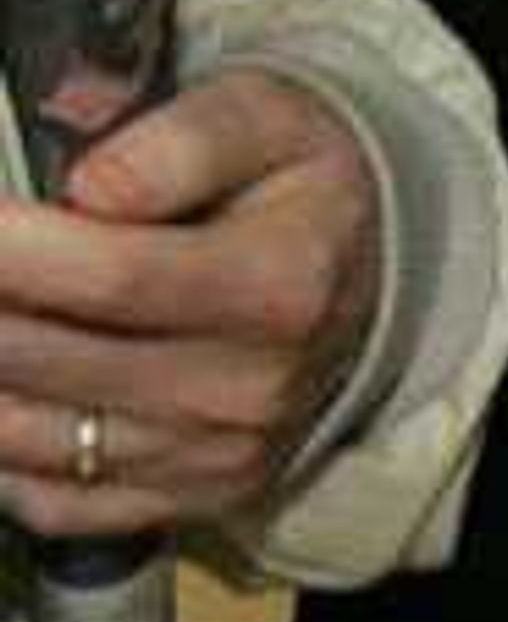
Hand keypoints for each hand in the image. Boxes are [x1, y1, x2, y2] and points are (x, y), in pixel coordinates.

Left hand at [0, 65, 382, 535]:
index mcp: (278, 285)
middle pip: (51, 358)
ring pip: (31, 435)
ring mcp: (214, 456)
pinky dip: (3, 450)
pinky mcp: (185, 498)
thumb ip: (179, 141)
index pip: (112, 276)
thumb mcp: (264, 120)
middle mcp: (249, 387)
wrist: (357, 278)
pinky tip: (6, 385)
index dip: (11, 250)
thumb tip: (91, 187)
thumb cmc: (297, 191)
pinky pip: (53, 501)